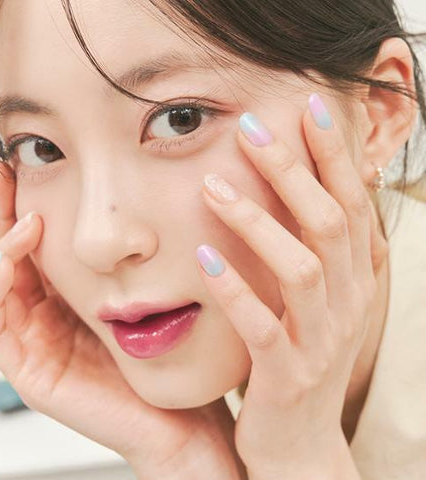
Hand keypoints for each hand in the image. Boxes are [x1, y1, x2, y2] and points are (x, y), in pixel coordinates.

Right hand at [0, 158, 246, 479]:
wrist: (184, 417)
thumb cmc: (175, 351)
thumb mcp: (156, 284)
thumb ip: (143, 248)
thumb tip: (143, 193)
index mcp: (72, 294)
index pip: (37, 241)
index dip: (24, 201)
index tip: (22, 162)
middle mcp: (49, 315)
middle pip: (11, 255)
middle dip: (1, 212)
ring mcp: (37, 343)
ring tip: (20, 213)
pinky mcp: (32, 373)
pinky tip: (11, 258)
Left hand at [196, 93, 388, 477]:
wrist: (302, 441)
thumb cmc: (305, 355)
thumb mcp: (324, 297)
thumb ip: (324, 246)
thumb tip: (319, 183)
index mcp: (358, 277)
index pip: (351, 202)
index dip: (333, 154)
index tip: (306, 105)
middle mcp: (349, 302)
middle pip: (328, 221)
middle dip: (293, 170)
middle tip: (251, 127)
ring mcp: (321, 341)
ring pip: (300, 268)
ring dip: (258, 222)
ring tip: (212, 185)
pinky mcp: (287, 375)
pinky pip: (262, 327)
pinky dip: (234, 290)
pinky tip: (202, 257)